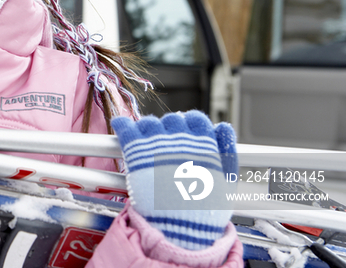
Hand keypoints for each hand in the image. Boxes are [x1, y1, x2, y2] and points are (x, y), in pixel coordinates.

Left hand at [112, 111, 236, 250]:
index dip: (190, 127)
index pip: (196, 120)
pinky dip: (122, 124)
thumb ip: (226, 151)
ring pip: (149, 122)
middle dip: (170, 130)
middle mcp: (180, 138)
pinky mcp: (136, 152)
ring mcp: (156, 143)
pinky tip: (121, 125)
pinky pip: (125, 127)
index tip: (185, 136)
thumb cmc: (204, 209)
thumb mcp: (226, 181)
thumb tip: (223, 128)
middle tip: (166, 144)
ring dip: (149, 129)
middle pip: (172, 120)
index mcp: (203, 143)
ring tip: (148, 142)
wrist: (179, 228)